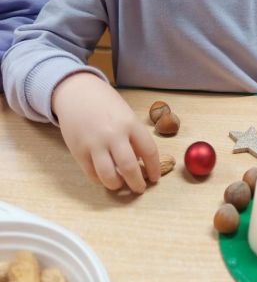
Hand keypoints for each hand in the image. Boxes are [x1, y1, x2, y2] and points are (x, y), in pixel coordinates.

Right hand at [52, 73, 159, 192]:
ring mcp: (94, 144)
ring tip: (121, 184)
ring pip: (109, 176)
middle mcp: (113, 134)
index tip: (155, 177)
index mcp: (130, 123)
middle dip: (138, 183)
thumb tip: (142, 162)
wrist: (76, 92)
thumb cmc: (105, 103)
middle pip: (130, 168)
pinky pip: (92, 174)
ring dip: (117, 185)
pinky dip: (101, 180)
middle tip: (140, 188)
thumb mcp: (125, 113)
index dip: (154, 168)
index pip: (149, 151)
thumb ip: (134, 135)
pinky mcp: (78, 151)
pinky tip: (105, 177)